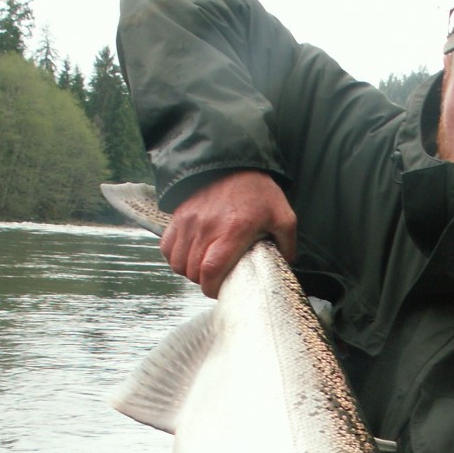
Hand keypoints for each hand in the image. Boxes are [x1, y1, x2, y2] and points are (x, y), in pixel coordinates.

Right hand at [160, 169, 297, 297]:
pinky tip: (190, 256)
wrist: (231, 161)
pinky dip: (176, 257)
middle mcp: (206, 228)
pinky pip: (167, 248)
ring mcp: (188, 222)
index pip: (211, 270)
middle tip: (217, 278)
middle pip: (193, 271)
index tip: (221, 291)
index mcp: (232, 231)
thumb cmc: (258, 191)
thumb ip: (286, 244)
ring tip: (204, 268)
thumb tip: (284, 265)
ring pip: (178, 263)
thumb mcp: (283, 215)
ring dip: (189, 271)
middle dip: (204, 282)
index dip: (212, 288)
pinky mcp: (177, 216)